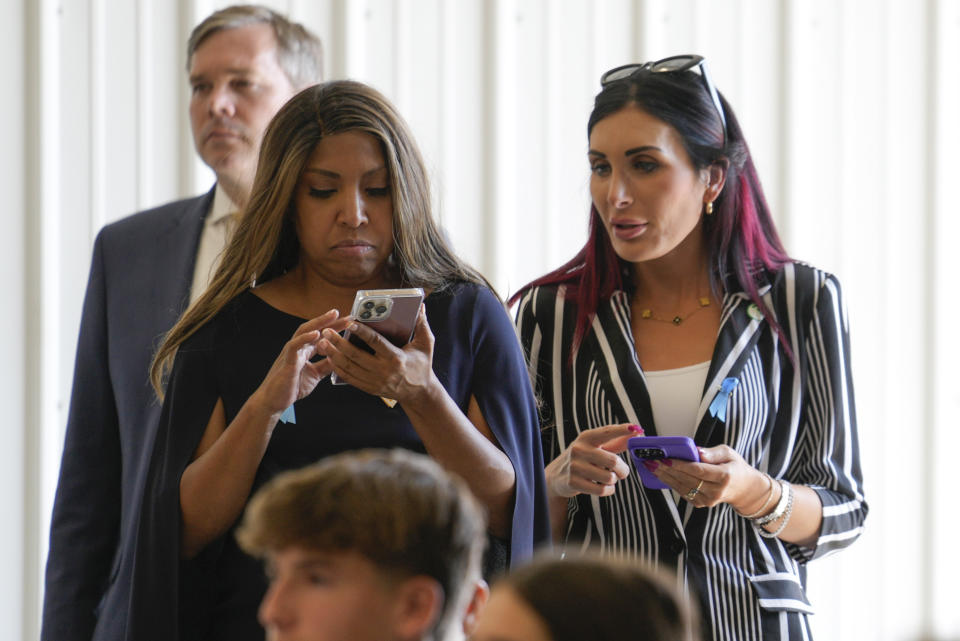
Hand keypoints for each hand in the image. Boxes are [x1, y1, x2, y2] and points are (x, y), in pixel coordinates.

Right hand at [250, 310, 349, 415]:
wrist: (273, 402)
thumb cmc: (290, 388)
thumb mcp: (315, 375)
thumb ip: (326, 366)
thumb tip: (341, 358)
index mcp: (305, 352)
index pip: (321, 336)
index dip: (335, 329)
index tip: (350, 323)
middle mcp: (298, 348)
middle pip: (315, 329)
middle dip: (331, 321)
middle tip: (348, 316)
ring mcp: (291, 353)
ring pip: (304, 332)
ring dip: (319, 323)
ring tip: (333, 316)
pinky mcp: (287, 361)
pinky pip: (295, 346)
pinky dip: (305, 338)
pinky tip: (316, 333)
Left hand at [318, 304, 436, 403]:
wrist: (419, 393)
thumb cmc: (422, 365)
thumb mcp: (426, 344)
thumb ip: (422, 325)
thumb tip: (422, 306)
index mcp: (396, 357)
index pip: (375, 342)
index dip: (362, 332)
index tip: (349, 321)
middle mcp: (384, 371)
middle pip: (355, 355)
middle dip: (338, 342)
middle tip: (326, 331)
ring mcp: (375, 381)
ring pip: (349, 367)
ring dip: (333, 355)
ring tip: (322, 343)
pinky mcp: (370, 388)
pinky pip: (350, 378)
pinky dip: (338, 369)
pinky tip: (329, 358)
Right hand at [545, 423, 640, 497]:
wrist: (556, 476)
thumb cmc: (582, 459)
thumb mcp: (595, 447)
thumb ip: (616, 442)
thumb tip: (637, 433)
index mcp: (586, 437)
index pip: (607, 432)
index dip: (622, 430)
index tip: (636, 428)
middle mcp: (579, 449)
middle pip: (613, 461)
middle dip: (623, 470)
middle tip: (622, 472)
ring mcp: (575, 466)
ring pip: (609, 478)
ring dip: (613, 481)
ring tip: (608, 479)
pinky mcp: (573, 482)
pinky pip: (601, 490)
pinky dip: (608, 490)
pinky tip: (604, 487)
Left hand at [645, 444, 767, 509]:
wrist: (744, 489)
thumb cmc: (735, 467)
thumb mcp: (729, 453)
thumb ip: (713, 453)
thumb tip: (696, 451)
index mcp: (724, 476)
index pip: (698, 470)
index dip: (680, 465)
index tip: (665, 458)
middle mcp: (716, 491)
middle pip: (686, 479)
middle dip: (666, 469)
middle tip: (650, 460)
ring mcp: (708, 500)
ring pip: (682, 487)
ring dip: (664, 476)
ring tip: (650, 466)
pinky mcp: (701, 504)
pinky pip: (683, 492)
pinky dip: (670, 483)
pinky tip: (659, 474)